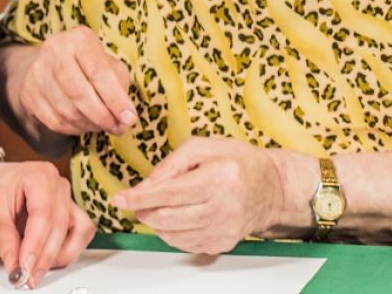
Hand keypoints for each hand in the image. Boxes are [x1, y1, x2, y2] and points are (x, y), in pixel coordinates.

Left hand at [0, 154, 94, 288]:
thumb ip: (7, 245)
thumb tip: (18, 270)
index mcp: (39, 176)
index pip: (43, 216)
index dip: (35, 246)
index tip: (25, 267)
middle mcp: (57, 185)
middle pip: (61, 226)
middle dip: (45, 255)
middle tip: (28, 275)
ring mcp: (63, 197)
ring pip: (78, 230)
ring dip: (61, 253)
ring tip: (38, 268)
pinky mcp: (65, 211)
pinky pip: (77, 232)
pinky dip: (64, 249)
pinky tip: (46, 258)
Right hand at [18, 25, 137, 136]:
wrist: (53, 65)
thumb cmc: (90, 65)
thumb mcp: (110, 65)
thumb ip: (120, 87)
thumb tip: (124, 119)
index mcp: (79, 39)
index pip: (99, 72)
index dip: (116, 99)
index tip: (131, 118)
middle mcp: (54, 51)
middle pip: (80, 94)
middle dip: (103, 117)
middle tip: (119, 128)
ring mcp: (38, 73)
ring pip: (68, 112)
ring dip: (91, 125)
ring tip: (103, 124)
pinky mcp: (29, 94)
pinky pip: (56, 122)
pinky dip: (75, 129)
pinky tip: (84, 124)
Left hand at [112, 137, 303, 253]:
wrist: (271, 188)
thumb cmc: (238, 162)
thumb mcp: (204, 147)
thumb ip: (172, 163)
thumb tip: (147, 185)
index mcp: (219, 177)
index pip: (169, 193)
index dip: (139, 197)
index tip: (119, 199)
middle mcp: (223, 207)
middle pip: (167, 217)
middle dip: (142, 210)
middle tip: (134, 201)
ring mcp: (224, 229)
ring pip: (172, 234)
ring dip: (155, 222)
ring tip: (155, 207)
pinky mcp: (222, 243)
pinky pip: (185, 244)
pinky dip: (171, 232)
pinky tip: (174, 217)